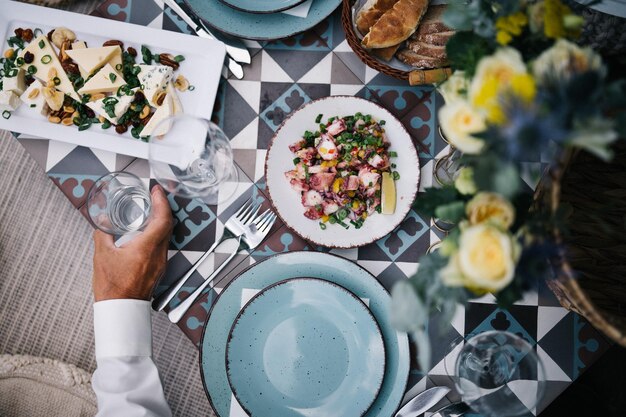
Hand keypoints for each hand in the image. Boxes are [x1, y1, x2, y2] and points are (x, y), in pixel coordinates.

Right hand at [92, 185, 173, 301]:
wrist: (121, 309)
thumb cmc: (113, 287)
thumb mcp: (102, 255)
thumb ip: (103, 234)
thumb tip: (103, 221)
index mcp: (147, 248)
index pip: (163, 219)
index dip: (162, 201)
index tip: (157, 190)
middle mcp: (159, 254)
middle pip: (168, 225)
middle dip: (162, 208)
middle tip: (154, 197)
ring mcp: (161, 262)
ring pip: (166, 235)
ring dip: (160, 221)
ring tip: (149, 211)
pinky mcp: (158, 268)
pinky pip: (162, 245)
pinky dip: (156, 234)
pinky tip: (146, 232)